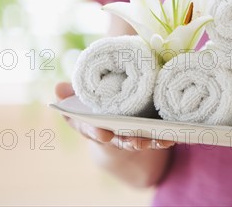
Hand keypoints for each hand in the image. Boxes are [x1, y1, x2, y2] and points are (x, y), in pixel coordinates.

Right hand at [55, 82, 175, 151]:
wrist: (110, 115)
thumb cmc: (94, 103)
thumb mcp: (80, 97)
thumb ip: (71, 93)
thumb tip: (57, 88)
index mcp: (92, 125)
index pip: (92, 130)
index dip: (97, 132)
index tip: (103, 133)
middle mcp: (111, 133)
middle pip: (119, 140)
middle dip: (128, 141)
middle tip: (135, 141)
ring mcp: (129, 134)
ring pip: (140, 141)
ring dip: (150, 142)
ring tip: (160, 140)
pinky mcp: (145, 131)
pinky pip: (155, 137)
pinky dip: (164, 138)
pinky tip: (174, 135)